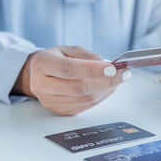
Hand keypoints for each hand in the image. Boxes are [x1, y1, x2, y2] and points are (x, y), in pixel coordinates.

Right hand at [12, 46, 130, 115]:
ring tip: (117, 80)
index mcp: (42, 64)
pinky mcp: (58, 111)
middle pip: (78, 87)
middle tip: (122, 74)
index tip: (112, 67)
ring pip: (83, 100)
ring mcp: (49, 101)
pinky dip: (99, 97)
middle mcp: (42, 85)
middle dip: (104, 81)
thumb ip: (87, 56)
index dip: (92, 69)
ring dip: (105, 90)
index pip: (69, 69)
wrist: (38, 75)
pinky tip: (107, 88)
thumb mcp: (68, 49)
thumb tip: (106, 65)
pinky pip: (84, 106)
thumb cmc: (55, 59)